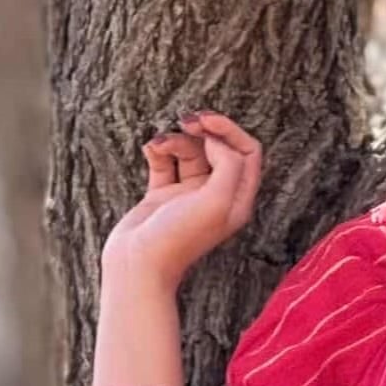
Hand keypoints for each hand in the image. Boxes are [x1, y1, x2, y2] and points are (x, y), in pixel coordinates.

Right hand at [101, 109, 261, 290]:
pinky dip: (157, 149)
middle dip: (203, 129)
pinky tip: (150, 149)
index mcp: (237, 199)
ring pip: (189, 151)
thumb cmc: (178, 238)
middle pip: (218, 147)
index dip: (229, 131)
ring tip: (158, 145)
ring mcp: (189, 194)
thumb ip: (228, 164)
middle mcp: (216, 195)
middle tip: (187, 120)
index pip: (247, 152)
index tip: (206, 123)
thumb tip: (215, 141)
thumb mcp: (216, 201)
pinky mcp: (163, 195)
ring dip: (174, 139)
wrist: (138, 264)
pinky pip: (164, 161)